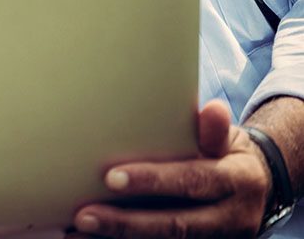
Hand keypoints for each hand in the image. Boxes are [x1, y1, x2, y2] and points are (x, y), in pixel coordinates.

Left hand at [68, 100, 268, 237]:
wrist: (256, 190)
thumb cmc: (225, 155)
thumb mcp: (228, 139)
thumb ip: (212, 131)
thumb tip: (212, 109)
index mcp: (237, 181)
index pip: (192, 180)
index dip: (153, 181)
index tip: (111, 178)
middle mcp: (232, 218)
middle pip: (176, 225)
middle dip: (128, 222)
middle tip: (85, 215)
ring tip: (80, 233)